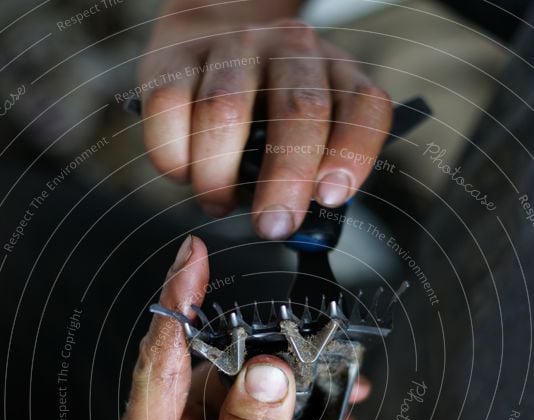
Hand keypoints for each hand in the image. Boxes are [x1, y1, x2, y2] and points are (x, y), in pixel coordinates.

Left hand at [113, 235, 371, 419]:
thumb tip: (268, 371)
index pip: (159, 358)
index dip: (175, 302)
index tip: (192, 258)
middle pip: (211, 364)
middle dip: (262, 348)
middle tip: (304, 339)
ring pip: (246, 385)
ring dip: (294, 383)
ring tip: (338, 385)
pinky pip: (267, 412)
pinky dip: (302, 413)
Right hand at [141, 11, 391, 238]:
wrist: (206, 48)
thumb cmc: (261, 115)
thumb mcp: (304, 138)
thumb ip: (312, 178)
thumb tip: (303, 232)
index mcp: (336, 74)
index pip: (362, 107)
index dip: (351, 153)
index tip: (330, 197)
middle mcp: (290, 51)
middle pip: (299, 110)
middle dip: (286, 178)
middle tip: (271, 225)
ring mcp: (232, 47)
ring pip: (225, 110)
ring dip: (218, 175)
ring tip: (218, 202)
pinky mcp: (175, 55)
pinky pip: (168, 108)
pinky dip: (174, 156)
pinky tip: (185, 172)